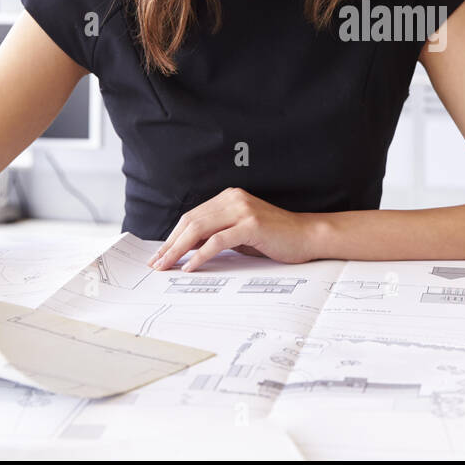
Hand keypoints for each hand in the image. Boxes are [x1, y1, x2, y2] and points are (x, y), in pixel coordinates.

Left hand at [148, 187, 318, 272]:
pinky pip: (218, 240)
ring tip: (167, 266)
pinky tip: (190, 266)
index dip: (173, 236)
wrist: (307, 235)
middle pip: (191, 221)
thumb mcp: (240, 234)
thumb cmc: (275, 237)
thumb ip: (216, 235)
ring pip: (199, 229)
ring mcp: (242, 210)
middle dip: (170, 244)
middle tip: (156, 263)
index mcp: (229, 197)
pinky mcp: (251, 224)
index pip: (192, 216)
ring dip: (179, 250)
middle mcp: (233, 199)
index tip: (160, 254)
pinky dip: (200, 255)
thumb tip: (187, 248)